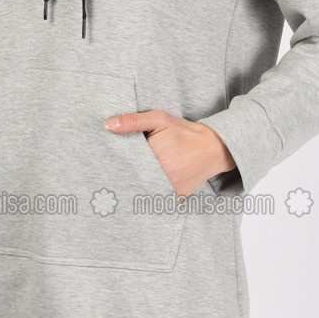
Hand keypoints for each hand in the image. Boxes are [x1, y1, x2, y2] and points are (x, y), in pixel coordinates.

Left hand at [104, 109, 234, 199]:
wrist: (214, 147)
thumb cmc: (184, 131)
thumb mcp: (159, 119)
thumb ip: (133, 121)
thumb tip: (107, 125)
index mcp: (155, 159)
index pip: (126, 166)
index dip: (114, 168)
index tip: (105, 169)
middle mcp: (163, 178)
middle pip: (133, 182)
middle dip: (122, 179)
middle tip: (108, 180)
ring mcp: (171, 190)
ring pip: (144, 192)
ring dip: (134, 189)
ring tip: (119, 190)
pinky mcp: (177, 196)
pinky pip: (157, 198)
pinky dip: (149, 195)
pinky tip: (140, 191)